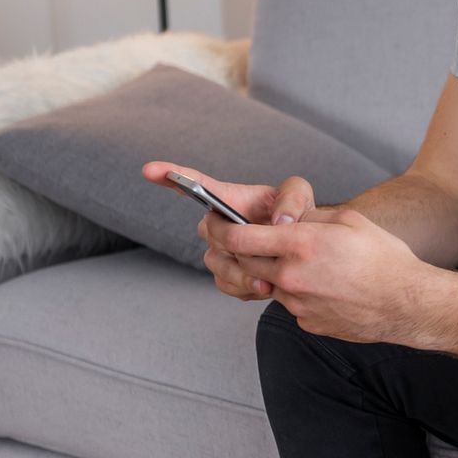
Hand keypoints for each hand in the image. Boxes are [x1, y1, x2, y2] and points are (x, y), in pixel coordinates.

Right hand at [141, 161, 314, 300]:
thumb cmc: (298, 214)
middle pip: (210, 234)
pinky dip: (246, 288)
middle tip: (260, 252)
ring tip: (268, 282)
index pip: (197, 185)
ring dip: (242, 274)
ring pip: (217, 264)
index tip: (149, 169)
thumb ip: (293, 200)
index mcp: (230, 199)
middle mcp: (218, 225)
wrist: (307, 250)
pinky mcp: (228, 276)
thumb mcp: (299, 196)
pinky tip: (266, 287)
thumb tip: (281, 222)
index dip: (172, 175)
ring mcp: (220, 251)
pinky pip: (227, 285)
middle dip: (233, 244)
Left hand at [198, 204, 430, 343]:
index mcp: (300, 244)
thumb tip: (286, 220)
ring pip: (270, 283)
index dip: (219, 227)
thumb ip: (310, 219)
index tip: (214, 222)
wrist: (407, 303)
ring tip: (313, 266)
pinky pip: (292, 303)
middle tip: (255, 241)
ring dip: (278, 272)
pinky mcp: (307, 322)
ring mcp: (298, 304)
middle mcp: (292, 276)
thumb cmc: (384, 258)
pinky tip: (328, 287)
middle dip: (244, 250)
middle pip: (245, 262)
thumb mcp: (349, 221)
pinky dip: (300, 293)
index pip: (238, 236)